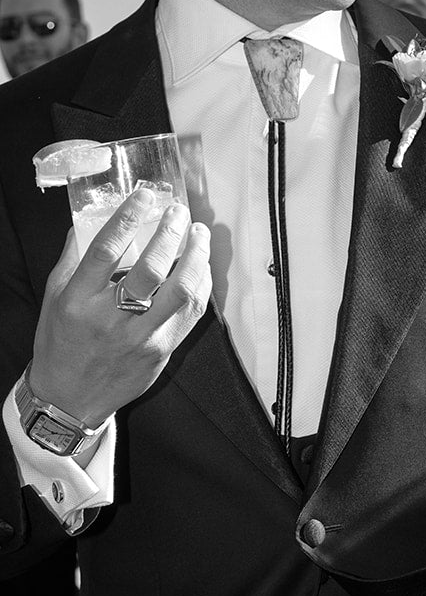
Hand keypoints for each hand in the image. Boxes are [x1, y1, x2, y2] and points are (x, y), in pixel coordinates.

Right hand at [29, 190, 211, 426]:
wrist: (69, 398)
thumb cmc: (60, 344)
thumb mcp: (54, 297)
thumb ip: (73, 257)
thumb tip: (88, 217)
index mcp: (78, 300)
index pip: (105, 249)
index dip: (128, 218)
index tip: (145, 196)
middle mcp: (110, 319)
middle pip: (151, 268)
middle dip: (170, 233)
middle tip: (178, 212)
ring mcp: (140, 337)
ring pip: (181, 291)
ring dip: (196, 257)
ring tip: (198, 234)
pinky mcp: (161, 351)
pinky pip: (190, 312)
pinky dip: (200, 284)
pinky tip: (200, 265)